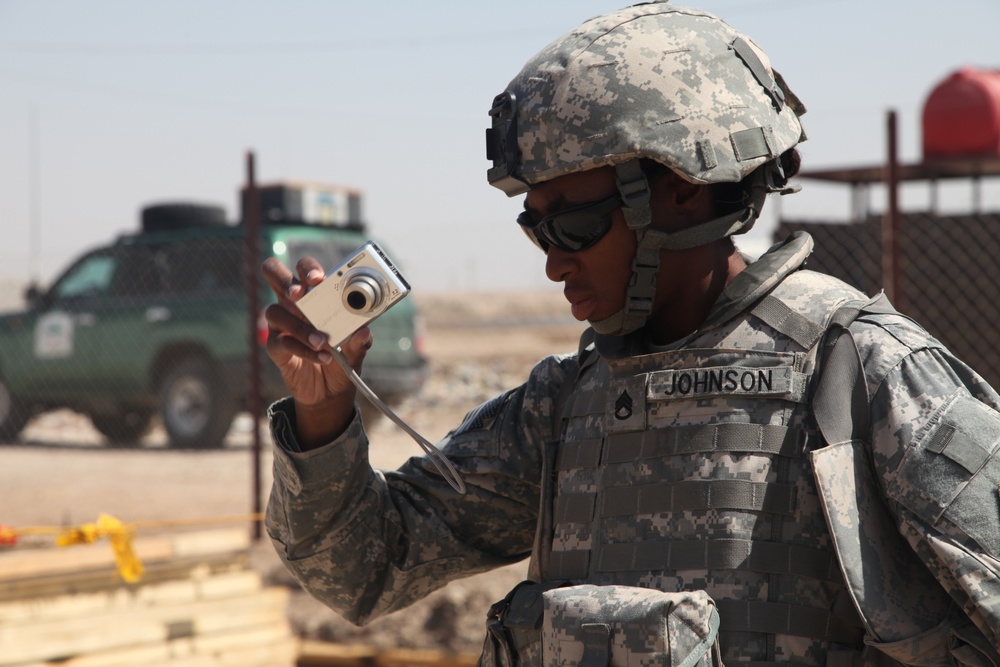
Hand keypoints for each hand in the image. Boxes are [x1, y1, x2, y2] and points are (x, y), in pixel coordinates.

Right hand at [261, 256, 372, 447]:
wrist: (332, 392)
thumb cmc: (343, 359)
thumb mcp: (357, 349)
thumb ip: (361, 340)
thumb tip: (363, 331)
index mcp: (315, 294)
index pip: (304, 269)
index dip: (307, 268)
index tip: (318, 279)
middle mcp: (293, 304)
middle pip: (274, 275)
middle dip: (285, 281)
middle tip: (299, 294)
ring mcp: (281, 324)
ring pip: (275, 311)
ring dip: (300, 327)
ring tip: (322, 342)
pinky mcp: (276, 347)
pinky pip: (280, 341)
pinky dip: (302, 349)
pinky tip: (321, 357)